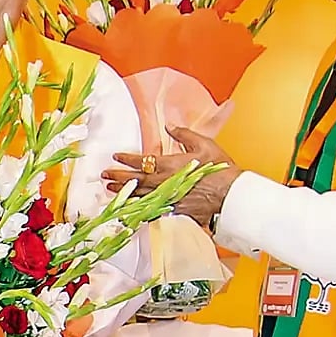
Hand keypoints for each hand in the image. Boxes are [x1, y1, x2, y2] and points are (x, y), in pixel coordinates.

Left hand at [102, 126, 242, 226]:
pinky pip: (153, 210)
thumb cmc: (219, 169)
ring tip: (110, 190)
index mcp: (170, 165)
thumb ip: (184, 134)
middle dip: (118, 177)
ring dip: (123, 192)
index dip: (127, 158)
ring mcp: (168, 198)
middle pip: (135, 180)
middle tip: (104, 175)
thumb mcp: (204, 144)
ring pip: (140, 195)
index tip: (116, 156)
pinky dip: (139, 209)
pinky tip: (130, 209)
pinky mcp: (174, 210)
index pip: (142, 160)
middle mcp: (165, 182)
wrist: (231, 195)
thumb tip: (169, 126)